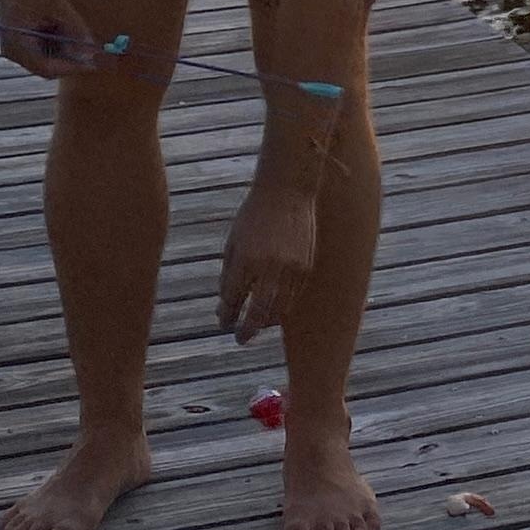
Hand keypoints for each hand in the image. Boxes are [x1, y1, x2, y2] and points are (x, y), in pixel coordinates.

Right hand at [0, 0, 101, 80]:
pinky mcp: (22, 40)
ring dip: (64, 46)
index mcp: (18, 45)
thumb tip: (93, 48)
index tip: (92, 62)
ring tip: (67, 21)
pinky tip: (59, 20)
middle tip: (89, 44)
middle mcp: (14, 52)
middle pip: (47, 65)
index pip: (46, 68)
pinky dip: (56, 39)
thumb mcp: (57, 5)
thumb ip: (75, 28)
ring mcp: (17, 47)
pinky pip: (42, 47)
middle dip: (69, 56)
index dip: (71, 67)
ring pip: (47, 57)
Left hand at [218, 182, 320, 342]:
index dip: (227, 316)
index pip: (232, 300)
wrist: (287, 190)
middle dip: (247, 330)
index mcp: (245, 259)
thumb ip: (229, 273)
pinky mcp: (306, 266)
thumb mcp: (233, 241)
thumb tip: (224, 304)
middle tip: (240, 339)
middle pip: (257, 313)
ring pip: (279, 309)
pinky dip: (283, 307)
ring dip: (266, 322)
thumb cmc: (253, 215)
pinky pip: (293, 297)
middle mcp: (269, 267)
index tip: (223, 325)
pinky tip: (274, 309)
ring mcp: (291, 268)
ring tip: (257, 325)